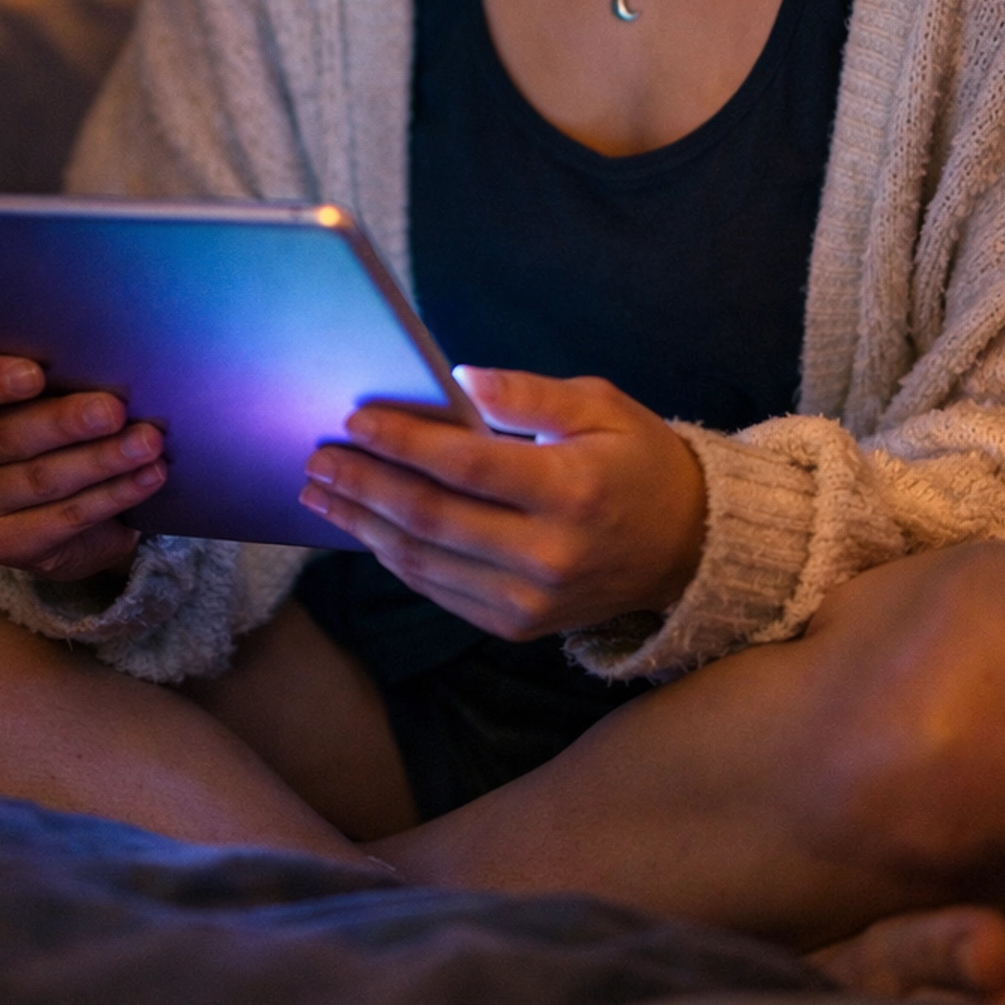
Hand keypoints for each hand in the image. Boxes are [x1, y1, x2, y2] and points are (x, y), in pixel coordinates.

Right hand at [0, 351, 166, 583]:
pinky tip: (146, 478)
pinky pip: (62, 520)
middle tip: (115, 411)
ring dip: (102, 460)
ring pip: (41, 480)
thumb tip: (114, 356)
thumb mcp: (44, 387)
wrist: (45, 497)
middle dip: (67, 422)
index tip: (35, 374)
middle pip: (6, 435)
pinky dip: (112, 496)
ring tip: (147, 444)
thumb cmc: (47, 417)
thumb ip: (59, 370)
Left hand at [300, 367, 706, 641]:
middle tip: (316, 459)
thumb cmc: (637, 461)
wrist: (687, 547)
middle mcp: (549, 554)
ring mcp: (532, 599)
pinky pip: (439, 591)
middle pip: (430, 518)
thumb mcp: (600, 406)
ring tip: (322, 493)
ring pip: (424, 561)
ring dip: (363, 525)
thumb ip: (529, 393)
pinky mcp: (518, 625)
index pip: (465, 466)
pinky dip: (395, 559)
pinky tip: (366, 528)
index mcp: (571, 490)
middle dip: (364, 485)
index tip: (354, 420)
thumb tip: (459, 379)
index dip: (403, 442)